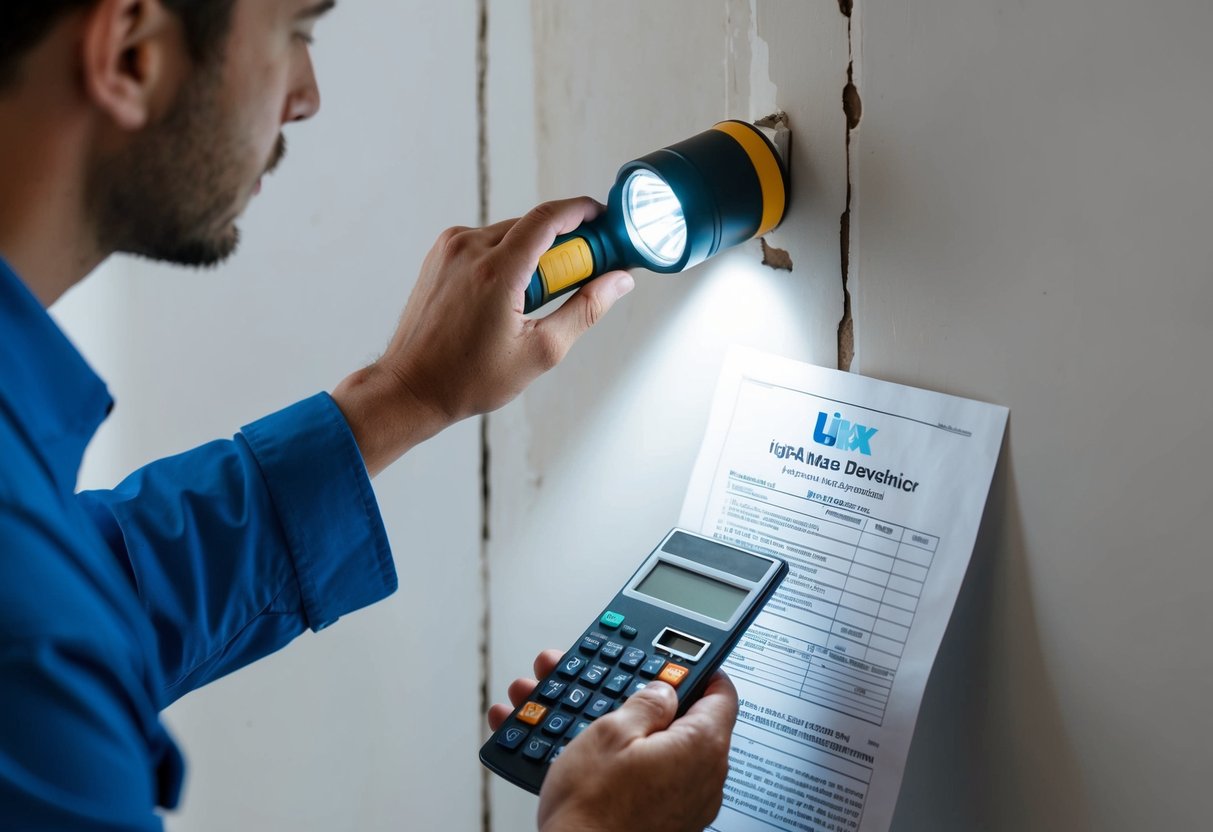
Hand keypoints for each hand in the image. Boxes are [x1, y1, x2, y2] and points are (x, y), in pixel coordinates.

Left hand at [333, 197, 633, 476]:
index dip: (582, 211)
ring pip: (509, 233)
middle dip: (564, 244)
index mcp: (496, 270)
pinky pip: (486, 243)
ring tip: (538, 298)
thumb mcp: (540, 351)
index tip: (603, 219)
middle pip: (532, 226)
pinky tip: (508, 296)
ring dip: (534, 255)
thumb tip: (619, 281)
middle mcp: (468, 249)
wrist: (410, 387)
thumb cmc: (468, 378)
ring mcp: (449, 248)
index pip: (548, 218)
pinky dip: (506, 259)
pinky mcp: (439, 255)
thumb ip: (585, 310)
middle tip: (585, 273)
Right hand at [488, 650, 739, 831]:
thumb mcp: (611, 734)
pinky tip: (566, 750)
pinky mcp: (660, 821)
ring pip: (651, 747)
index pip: (720, 690)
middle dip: (633, 694)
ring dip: (610, 725)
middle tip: (601, 681)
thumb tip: (662, 689)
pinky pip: (641, 778)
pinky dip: (610, 761)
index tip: (671, 656)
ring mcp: (683, 804)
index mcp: (702, 745)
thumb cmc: (593, 812)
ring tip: (562, 710)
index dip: (694, 666)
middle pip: (679, 718)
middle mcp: (703, 777)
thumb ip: (644, 702)